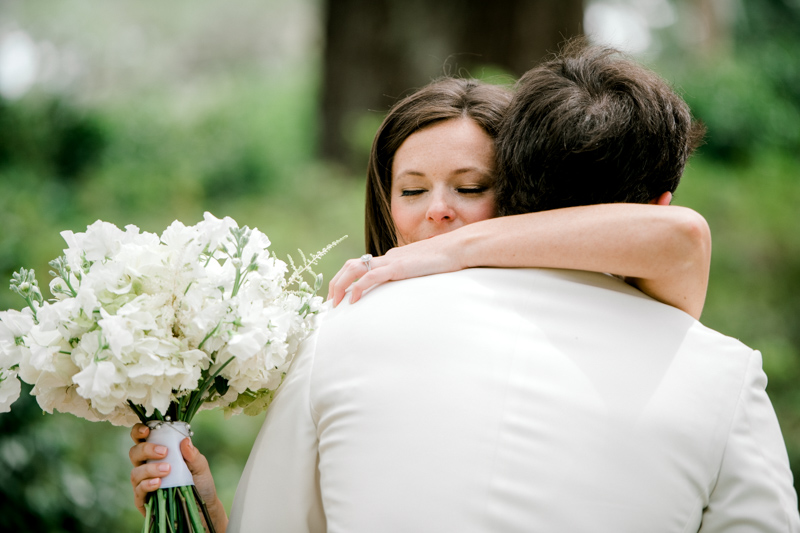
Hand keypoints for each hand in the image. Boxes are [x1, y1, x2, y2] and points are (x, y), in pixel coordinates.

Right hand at [129, 424, 226, 529]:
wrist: (203, 507)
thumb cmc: (200, 482)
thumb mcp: (200, 466)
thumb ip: (192, 454)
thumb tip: (185, 441)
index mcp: (158, 453)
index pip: (142, 439)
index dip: (139, 431)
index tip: (146, 430)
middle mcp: (147, 466)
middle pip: (134, 453)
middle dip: (146, 449)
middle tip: (164, 452)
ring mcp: (143, 483)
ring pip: (135, 472)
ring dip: (150, 469)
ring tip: (167, 470)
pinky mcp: (143, 500)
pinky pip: (138, 491)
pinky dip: (147, 485)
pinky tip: (158, 483)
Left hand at [327, 234, 462, 306]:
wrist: (458, 248)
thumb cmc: (446, 261)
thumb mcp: (425, 272)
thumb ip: (413, 278)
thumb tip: (410, 290)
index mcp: (392, 259)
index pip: (362, 266)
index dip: (347, 281)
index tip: (341, 297)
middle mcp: (387, 257)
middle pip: (351, 265)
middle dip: (336, 283)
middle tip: (331, 302)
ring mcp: (392, 261)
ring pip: (354, 268)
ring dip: (340, 285)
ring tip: (335, 303)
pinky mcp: (398, 267)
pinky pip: (371, 277)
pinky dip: (359, 288)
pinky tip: (353, 301)